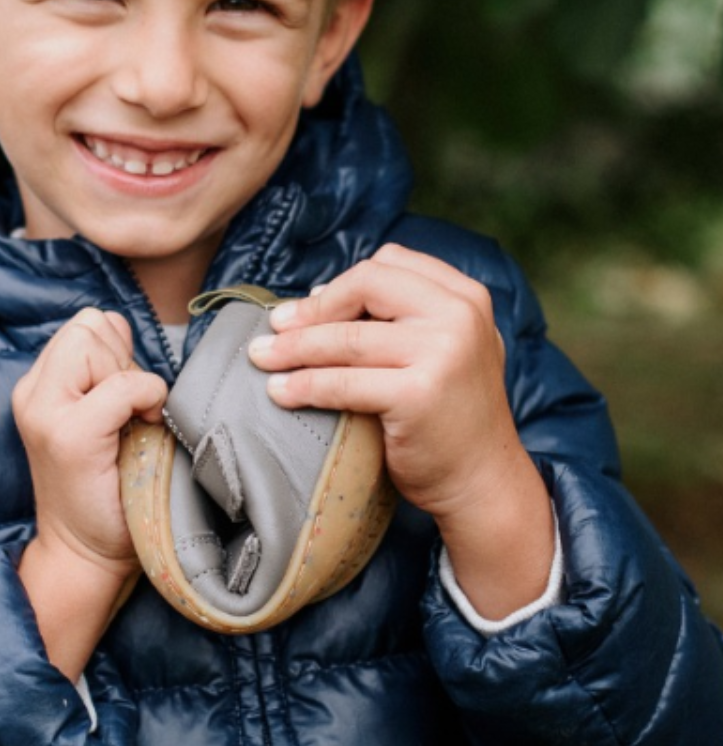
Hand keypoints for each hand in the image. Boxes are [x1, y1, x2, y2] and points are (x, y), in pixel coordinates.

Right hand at [14, 308, 166, 678]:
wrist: (86, 554)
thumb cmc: (107, 485)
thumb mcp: (101, 413)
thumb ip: (106, 369)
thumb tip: (122, 334)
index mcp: (38, 386)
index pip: (86, 324)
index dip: (117, 350)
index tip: (122, 396)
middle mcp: (32, 393)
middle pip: (89, 324)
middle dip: (121, 358)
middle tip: (124, 411)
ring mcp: (46, 412)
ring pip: (97, 342)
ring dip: (129, 377)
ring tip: (125, 421)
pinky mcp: (69, 435)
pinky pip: (123, 385)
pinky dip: (145, 397)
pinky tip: (141, 428)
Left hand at [249, 245, 555, 618]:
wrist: (484, 484)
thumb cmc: (449, 415)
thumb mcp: (445, 348)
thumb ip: (402, 317)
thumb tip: (318, 298)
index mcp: (465, 296)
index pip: (390, 262)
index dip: (342, 284)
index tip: (310, 308)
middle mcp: (459, 316)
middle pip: (365, 285)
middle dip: (312, 309)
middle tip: (274, 328)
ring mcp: (443, 353)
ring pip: (346, 338)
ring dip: (293, 347)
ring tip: (261, 357)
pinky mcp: (418, 394)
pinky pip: (343, 381)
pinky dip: (304, 385)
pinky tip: (281, 391)